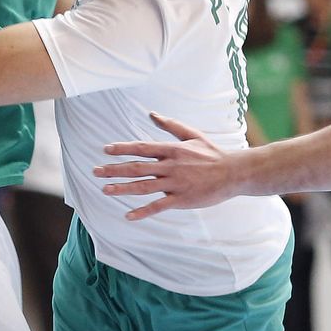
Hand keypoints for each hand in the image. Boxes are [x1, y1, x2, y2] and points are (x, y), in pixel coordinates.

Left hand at [94, 114, 240, 218]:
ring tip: (105, 190)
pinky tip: (128, 215)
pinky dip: (143, 211)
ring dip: (122, 188)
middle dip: (114, 169)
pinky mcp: (182, 199)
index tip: (105, 150)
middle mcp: (170, 166)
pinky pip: (158, 206)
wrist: (234, 173)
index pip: (142, 147)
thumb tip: (152, 114)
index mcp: (172, 150)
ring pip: (143, 187)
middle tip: (95, 171)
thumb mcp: (193, 135)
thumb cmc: (213, 153)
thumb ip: (171, 125)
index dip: (122, 148)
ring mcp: (175, 184)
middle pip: (137, 167)